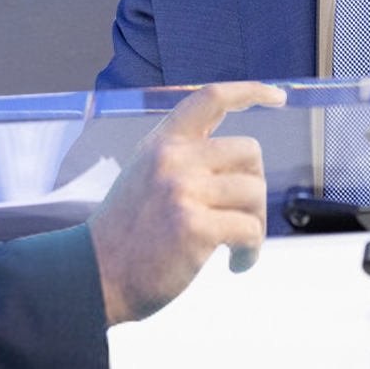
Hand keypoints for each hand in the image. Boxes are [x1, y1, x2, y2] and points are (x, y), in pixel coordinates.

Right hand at [87, 81, 286, 324]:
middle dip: (255, 186)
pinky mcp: (194, 227)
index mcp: (162, 143)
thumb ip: (182, 159)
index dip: (250, 91)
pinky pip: (250, 230)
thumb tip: (236, 161)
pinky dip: (251, 251)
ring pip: (255, 192)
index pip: (211, 98)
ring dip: (256, 224)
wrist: (92, 277)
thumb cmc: (125, 235)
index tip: (277, 96)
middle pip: (250, 151)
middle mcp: (173, 159)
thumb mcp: (145, 176)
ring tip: (238, 246)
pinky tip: (237, 263)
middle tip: (242, 216)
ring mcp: (183, 191)